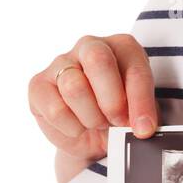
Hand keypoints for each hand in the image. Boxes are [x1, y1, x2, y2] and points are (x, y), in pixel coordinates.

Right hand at [26, 34, 157, 182]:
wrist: (91, 135)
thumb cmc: (118, 116)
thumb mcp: (139, 114)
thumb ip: (144, 116)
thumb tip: (143, 129)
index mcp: (122, 46)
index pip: (134, 68)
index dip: (140, 103)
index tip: (144, 129)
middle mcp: (90, 46)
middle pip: (97, 60)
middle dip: (111, 101)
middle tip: (116, 122)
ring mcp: (61, 63)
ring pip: (74, 87)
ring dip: (91, 117)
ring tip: (97, 123)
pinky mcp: (39, 85)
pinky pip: (55, 109)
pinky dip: (71, 128)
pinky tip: (77, 128)